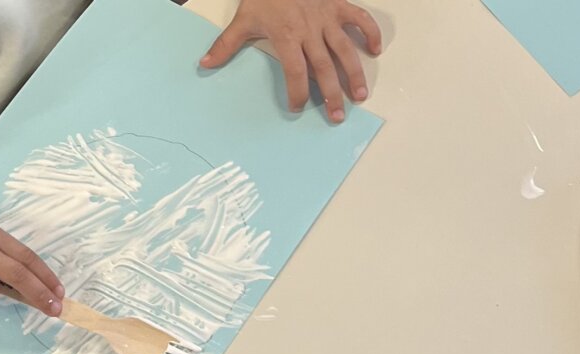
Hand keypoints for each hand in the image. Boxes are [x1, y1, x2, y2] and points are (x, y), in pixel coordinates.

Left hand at [200, 0, 382, 123]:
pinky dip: (370, 32)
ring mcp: (327, 18)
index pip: (296, 71)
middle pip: (324, 68)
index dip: (298, 92)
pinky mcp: (338, 5)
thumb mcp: (243, 18)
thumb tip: (205, 64)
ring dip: (354, 73)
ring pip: (345, 50)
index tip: (298, 108)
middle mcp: (310, 30)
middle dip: (331, 94)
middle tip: (336, 117)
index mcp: (287, 36)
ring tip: (360, 95)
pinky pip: (360, 19)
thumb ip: (226, 44)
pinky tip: (375, 50)